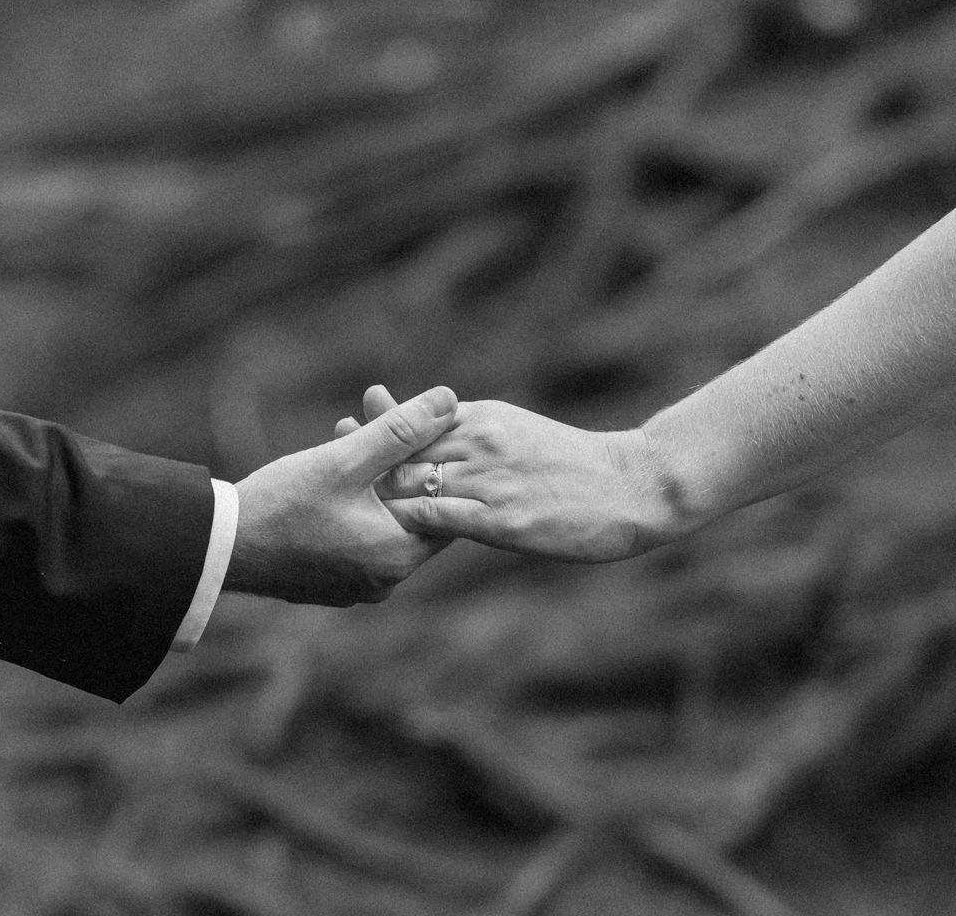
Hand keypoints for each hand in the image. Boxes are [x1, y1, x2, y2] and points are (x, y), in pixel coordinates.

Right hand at [225, 386, 457, 605]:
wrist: (218, 547)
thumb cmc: (281, 504)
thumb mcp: (345, 459)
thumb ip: (400, 429)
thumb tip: (449, 399)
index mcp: (398, 557)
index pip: (443, 505)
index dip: (430, 456)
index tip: (416, 422)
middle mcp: (384, 581)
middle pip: (408, 509)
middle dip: (394, 459)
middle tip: (375, 413)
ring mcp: (356, 587)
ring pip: (378, 520)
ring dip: (368, 477)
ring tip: (345, 430)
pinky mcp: (330, 583)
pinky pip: (355, 537)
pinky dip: (350, 504)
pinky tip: (328, 468)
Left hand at [336, 387, 680, 561]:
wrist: (632, 487)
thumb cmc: (577, 466)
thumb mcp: (519, 435)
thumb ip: (475, 436)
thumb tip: (438, 440)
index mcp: (482, 418)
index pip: (415, 421)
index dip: (376, 428)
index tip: (343, 429)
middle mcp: (479, 442)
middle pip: (403, 448)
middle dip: (363, 457)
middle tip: (324, 464)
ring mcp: (490, 480)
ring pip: (414, 483)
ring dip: (375, 496)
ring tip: (339, 509)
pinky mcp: (502, 519)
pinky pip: (441, 518)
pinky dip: (407, 524)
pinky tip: (381, 537)